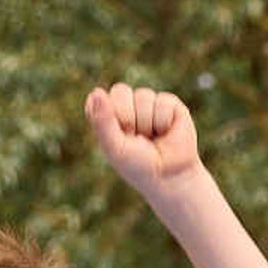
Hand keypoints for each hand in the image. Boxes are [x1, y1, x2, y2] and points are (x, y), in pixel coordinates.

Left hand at [87, 82, 202, 190]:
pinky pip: (162, 102)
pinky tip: (166, 132)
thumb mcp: (115, 147)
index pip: (98, 99)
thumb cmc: (138, 165)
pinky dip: (163, 122)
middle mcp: (127, 105)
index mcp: (108, 114)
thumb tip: (97, 91)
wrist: (170, 177)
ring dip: (147, 123)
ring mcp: (148, 103)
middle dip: (127, 116)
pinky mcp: (169, 104)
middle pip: (120, 91)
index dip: (107, 117)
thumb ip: (102, 121)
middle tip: (136, 137)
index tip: (117, 137)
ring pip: (142, 96)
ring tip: (153, 136)